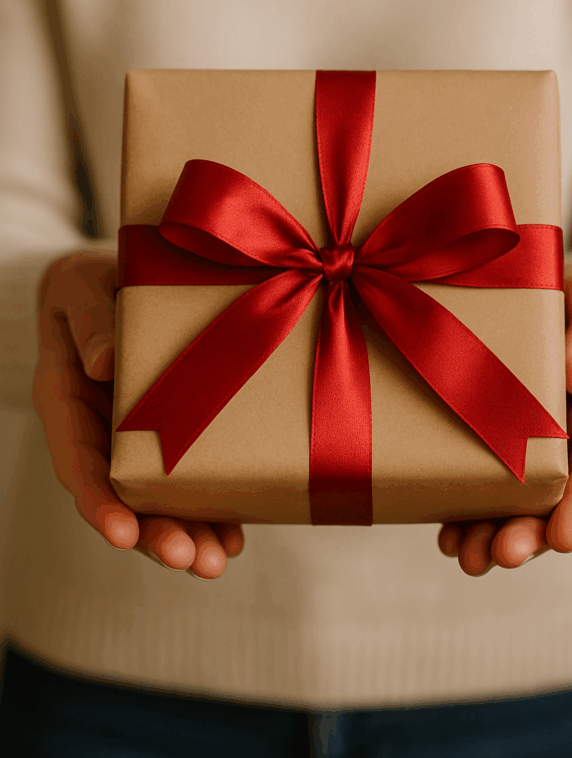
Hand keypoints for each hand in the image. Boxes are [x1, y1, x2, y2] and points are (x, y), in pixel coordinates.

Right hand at [32, 252, 243, 578]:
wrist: (117, 278)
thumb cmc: (91, 281)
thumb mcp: (80, 288)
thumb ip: (90, 323)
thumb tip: (105, 365)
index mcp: (67, 400)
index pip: (77, 461)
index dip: (98, 501)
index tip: (121, 534)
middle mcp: (100, 430)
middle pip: (121, 495)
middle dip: (154, 533)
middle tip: (190, 560)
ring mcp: (136, 438)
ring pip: (157, 499)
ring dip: (186, 533)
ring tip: (216, 562)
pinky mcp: (174, 435)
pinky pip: (190, 476)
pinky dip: (211, 507)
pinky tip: (235, 535)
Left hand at [438, 260, 571, 574]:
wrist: (544, 288)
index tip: (565, 537)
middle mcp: (570, 440)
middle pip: (556, 500)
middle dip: (531, 533)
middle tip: (503, 554)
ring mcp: (530, 446)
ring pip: (517, 503)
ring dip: (494, 534)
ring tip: (468, 557)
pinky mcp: (493, 441)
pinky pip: (481, 482)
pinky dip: (464, 511)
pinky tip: (444, 533)